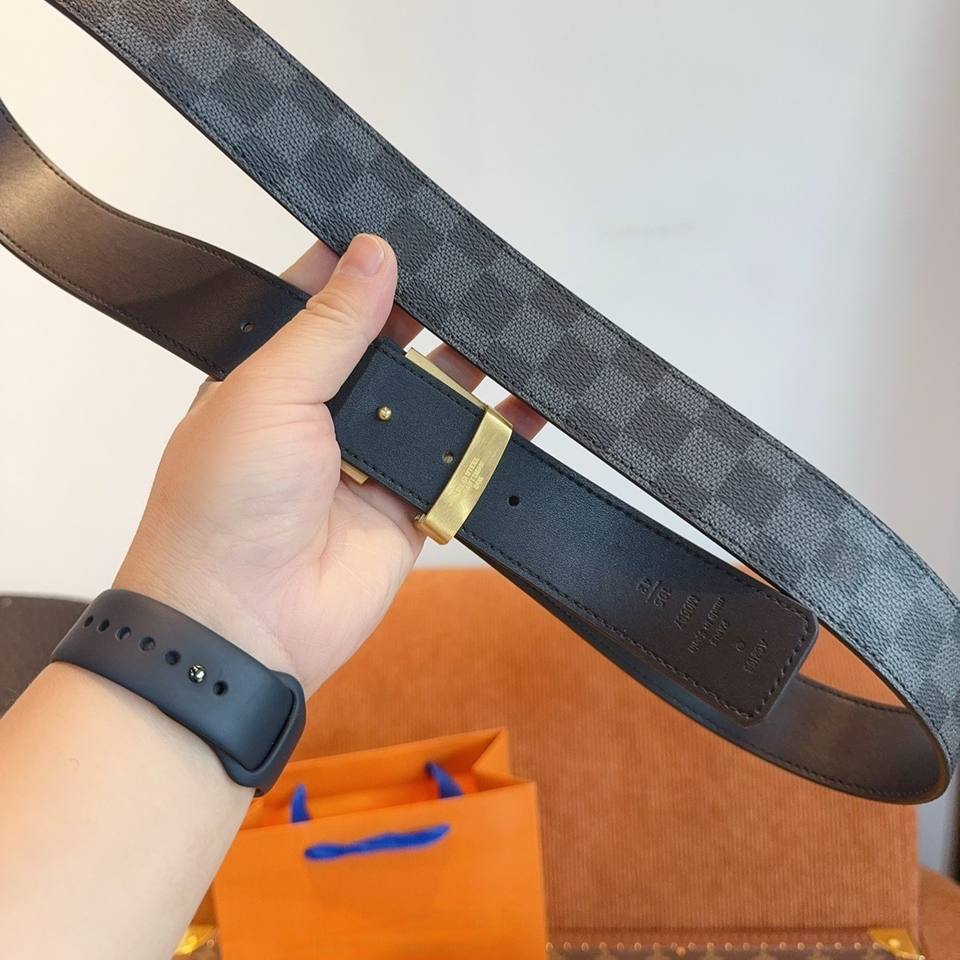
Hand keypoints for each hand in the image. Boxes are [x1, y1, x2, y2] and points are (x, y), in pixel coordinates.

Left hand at [115, 234, 543, 695]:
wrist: (244, 623)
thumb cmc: (224, 506)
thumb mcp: (268, 391)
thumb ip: (329, 326)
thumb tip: (373, 255)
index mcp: (273, 376)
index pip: (322, 304)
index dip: (360, 267)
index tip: (406, 229)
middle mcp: (324, 413)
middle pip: (390, 347)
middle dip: (429, 313)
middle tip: (476, 274)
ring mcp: (372, 459)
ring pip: (434, 398)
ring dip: (471, 367)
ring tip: (515, 322)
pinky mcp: (413, 503)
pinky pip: (465, 459)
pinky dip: (501, 432)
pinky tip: (534, 400)